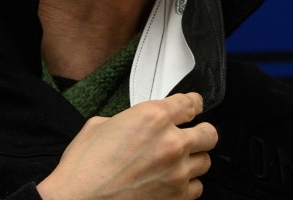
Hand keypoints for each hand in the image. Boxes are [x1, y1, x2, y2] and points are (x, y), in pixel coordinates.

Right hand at [36, 92, 216, 199]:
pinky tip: (172, 183)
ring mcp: (176, 172)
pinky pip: (196, 188)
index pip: (192, 103)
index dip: (193, 105)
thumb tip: (138, 121)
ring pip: (205, 161)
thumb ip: (130, 118)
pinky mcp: (175, 197)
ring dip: (193, 161)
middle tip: (189, 137)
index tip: (193, 108)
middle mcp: (171, 142)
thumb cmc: (82, 169)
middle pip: (209, 133)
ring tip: (177, 163)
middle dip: (200, 133)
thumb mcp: (101, 125)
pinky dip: (187, 185)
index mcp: (153, 117)